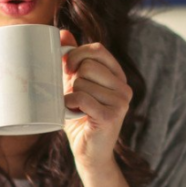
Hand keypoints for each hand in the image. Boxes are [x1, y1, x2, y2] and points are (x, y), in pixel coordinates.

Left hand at [60, 29, 132, 175]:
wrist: (89, 153)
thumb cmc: (80, 118)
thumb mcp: (75, 85)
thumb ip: (72, 61)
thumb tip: (62, 33)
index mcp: (117, 76)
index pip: (98, 49)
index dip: (77, 53)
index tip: (66, 67)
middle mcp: (124, 87)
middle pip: (88, 65)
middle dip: (72, 79)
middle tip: (72, 95)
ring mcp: (121, 102)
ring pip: (83, 82)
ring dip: (71, 95)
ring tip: (76, 108)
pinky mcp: (112, 115)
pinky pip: (82, 98)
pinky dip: (70, 103)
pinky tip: (72, 112)